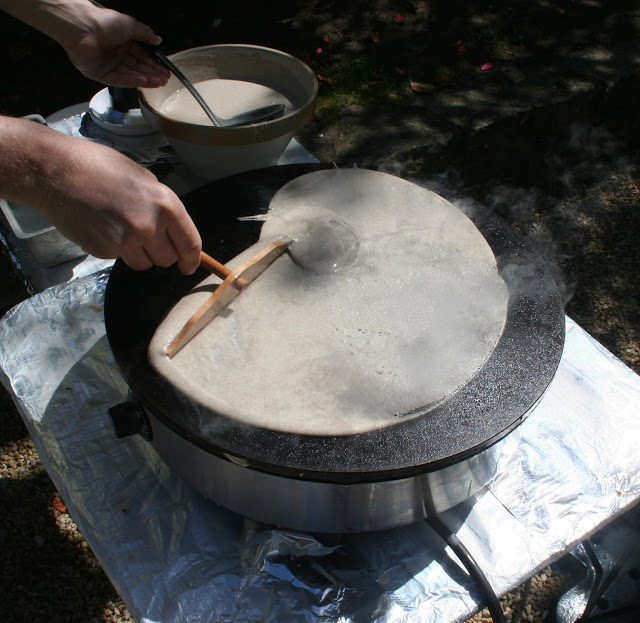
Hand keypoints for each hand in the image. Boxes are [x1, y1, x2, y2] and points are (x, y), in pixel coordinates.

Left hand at [0, 0, 169, 87]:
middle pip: (138, 67)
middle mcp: (115, 53)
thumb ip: (146, 34)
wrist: (82, 26)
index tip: (164, 69)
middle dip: (152, 73)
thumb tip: (157, 39)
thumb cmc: (103, 21)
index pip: (142, 56)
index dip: (154, 63)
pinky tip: (143, 81)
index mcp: (122, 41)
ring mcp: (108, 64)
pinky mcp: (100, 73)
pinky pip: (118, 79)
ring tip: (158, 82)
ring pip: (130, 74)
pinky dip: (131, 80)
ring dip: (145, 79)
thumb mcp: (131, 24)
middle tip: (165, 79)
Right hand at [47, 138, 201, 272]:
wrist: (57, 172)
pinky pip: (120, 258)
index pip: (190, 244)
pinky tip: (103, 227)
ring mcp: (126, 241)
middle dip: (159, 252)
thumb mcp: (144, 179)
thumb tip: (174, 230)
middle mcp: (149, 226)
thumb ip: (162, 207)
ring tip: (121, 228)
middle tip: (145, 236)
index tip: (189, 266)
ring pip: (144, 264)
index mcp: (166, 205)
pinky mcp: (105, 250)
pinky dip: (115, 249)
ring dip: (138, 253)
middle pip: (167, 259)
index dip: (192, 259)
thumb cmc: (100, 168)